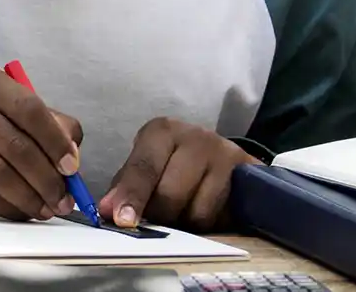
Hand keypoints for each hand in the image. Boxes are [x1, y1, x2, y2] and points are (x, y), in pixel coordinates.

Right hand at [0, 68, 83, 221]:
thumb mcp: (4, 108)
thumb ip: (45, 124)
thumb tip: (72, 157)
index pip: (30, 109)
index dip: (55, 142)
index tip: (72, 168)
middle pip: (15, 145)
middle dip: (46, 179)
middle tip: (64, 201)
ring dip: (27, 197)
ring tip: (45, 210)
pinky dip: (4, 206)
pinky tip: (19, 212)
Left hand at [97, 118, 258, 231]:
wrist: (221, 154)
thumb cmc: (173, 163)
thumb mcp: (147, 167)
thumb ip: (126, 188)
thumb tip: (108, 210)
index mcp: (162, 131)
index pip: (144, 167)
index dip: (132, 196)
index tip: (123, 220)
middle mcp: (195, 137)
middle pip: (170, 195)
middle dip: (161, 216)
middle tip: (161, 216)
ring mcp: (225, 152)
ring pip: (198, 212)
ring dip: (187, 223)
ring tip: (186, 210)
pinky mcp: (248, 171)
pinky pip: (224, 216)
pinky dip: (211, 223)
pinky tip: (208, 211)